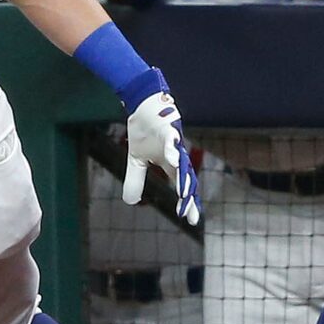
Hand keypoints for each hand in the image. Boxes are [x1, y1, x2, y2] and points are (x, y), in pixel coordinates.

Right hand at [123, 83, 200, 224]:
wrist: (142, 104)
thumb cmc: (144, 130)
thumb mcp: (135, 160)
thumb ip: (135, 180)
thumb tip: (131, 202)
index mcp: (169, 161)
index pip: (181, 184)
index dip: (186, 201)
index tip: (190, 219)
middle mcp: (176, 153)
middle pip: (185, 177)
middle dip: (189, 196)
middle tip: (192, 215)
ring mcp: (174, 140)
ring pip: (181, 161)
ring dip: (183, 177)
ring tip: (185, 194)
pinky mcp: (167, 127)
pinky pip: (171, 139)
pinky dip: (172, 150)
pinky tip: (174, 161)